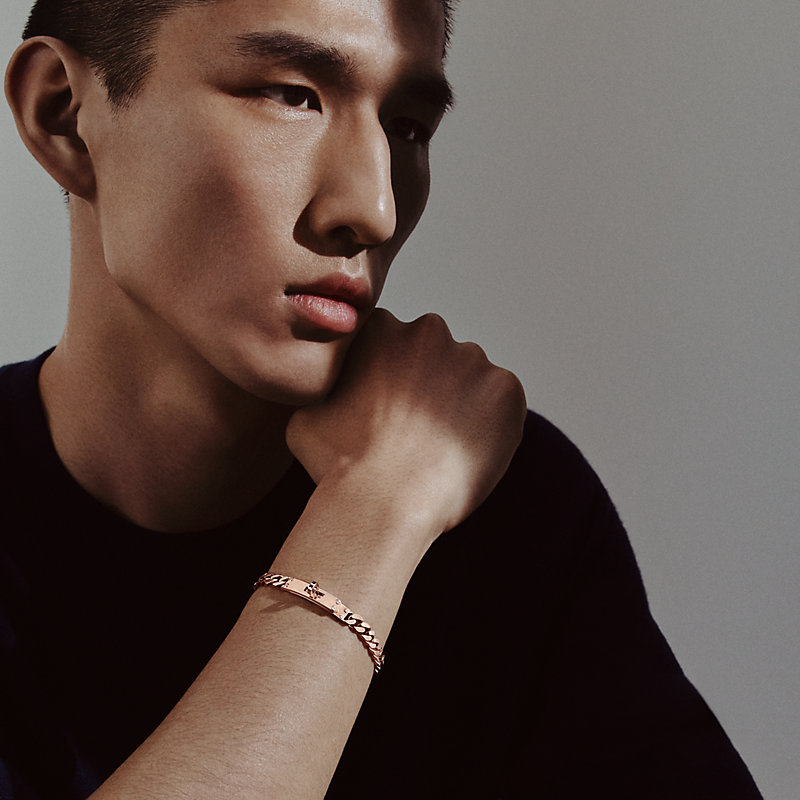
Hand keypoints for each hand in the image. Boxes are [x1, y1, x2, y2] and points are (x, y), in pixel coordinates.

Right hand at [286, 309, 526, 537]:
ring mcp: (472, 358)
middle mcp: (428, 330)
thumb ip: (323, 391)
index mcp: (381, 327)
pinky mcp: (506, 389)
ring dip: (460, 405)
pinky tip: (464, 454)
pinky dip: (490, 426)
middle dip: (429, 386)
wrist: (383, 501)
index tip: (389, 410)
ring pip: (470, 380)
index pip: (394, 344)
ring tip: (440, 449)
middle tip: (417, 432)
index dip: (392, 379)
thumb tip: (327, 391)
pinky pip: (502, 405)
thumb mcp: (304, 415)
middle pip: (435, 356)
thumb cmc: (337, 464)